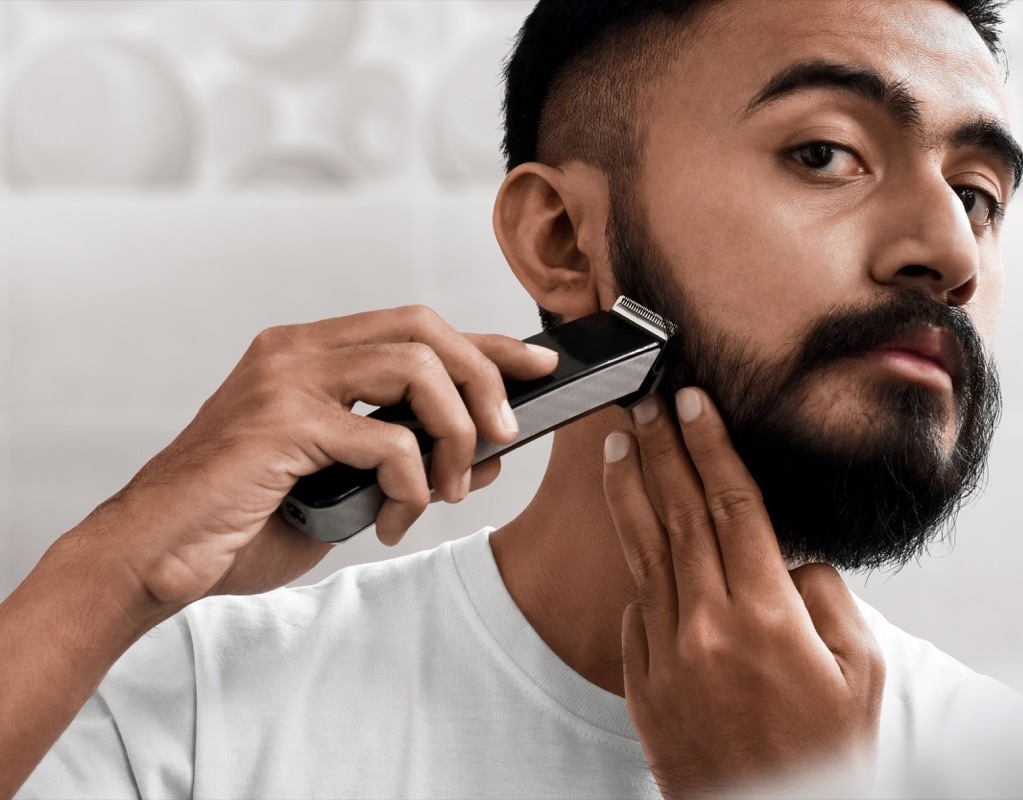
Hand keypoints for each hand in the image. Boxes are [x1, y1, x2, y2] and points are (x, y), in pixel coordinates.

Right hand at [74, 305, 557, 609]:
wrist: (155, 556)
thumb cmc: (244, 519)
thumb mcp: (346, 484)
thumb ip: (408, 459)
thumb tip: (490, 451)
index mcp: (309, 352)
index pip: (417, 326)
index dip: (487, 342)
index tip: (539, 363)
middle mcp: (296, 350)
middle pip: (425, 328)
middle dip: (483, 378)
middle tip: (503, 435)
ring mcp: (285, 379)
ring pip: (415, 369)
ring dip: (452, 433)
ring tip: (447, 490)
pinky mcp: (280, 423)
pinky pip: (385, 439)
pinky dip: (409, 484)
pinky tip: (391, 520)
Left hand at [603, 388, 884, 798]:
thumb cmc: (828, 754)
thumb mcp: (860, 671)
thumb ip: (827, 597)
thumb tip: (792, 557)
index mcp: (766, 616)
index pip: (732, 506)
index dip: (711, 447)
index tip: (693, 403)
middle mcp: (707, 626)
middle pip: (679, 515)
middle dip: (661, 450)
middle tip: (645, 403)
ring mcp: (666, 654)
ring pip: (644, 552)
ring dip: (629, 491)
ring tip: (615, 444)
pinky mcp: (641, 682)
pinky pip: (636, 609)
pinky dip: (636, 567)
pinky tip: (631, 533)